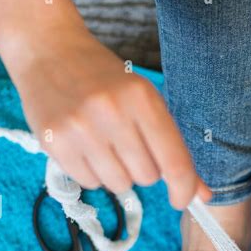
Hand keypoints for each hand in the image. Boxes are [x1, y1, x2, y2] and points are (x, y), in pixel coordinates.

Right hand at [14, 28, 210, 206]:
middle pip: (147, 177)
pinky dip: (92, 172)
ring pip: (119, 184)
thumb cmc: (103, 79)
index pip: (174, 161)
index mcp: (142, 98)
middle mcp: (112, 112)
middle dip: (143, 169)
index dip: (184, 188)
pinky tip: (84, 146)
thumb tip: (203, 195)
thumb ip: (173, 146)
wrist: (47, 51)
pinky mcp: (55, 144)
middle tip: (128, 144)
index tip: (183, 200)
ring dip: (117, 173)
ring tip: (103, 143)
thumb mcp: (144, 99)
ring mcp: (80, 129)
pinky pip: (89, 183)